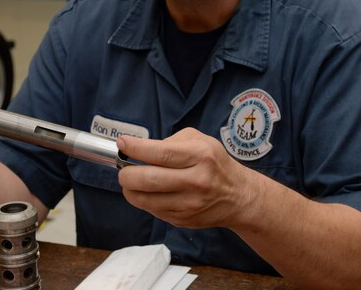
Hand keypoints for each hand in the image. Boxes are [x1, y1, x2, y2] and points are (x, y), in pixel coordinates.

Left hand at [117, 128, 254, 228]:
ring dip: (129, 190)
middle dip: (126, 173)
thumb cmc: (215, 163)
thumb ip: (171, 142)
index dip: (136, 148)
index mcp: (200, 156)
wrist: (237, 196)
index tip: (122, 143)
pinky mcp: (182, 220)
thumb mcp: (200, 141)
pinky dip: (143, 200)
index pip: (160, 153)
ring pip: (145, 199)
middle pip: (148, 180)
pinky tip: (148, 192)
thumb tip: (142, 149)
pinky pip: (152, 210)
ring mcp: (188, 204)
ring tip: (130, 181)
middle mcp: (195, 181)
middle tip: (123, 168)